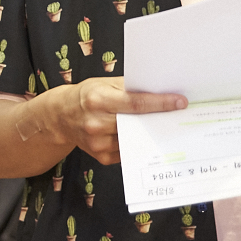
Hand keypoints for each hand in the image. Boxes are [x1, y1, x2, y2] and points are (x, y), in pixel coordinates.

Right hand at [37, 77, 186, 164]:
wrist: (59, 116)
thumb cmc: (85, 96)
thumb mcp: (103, 84)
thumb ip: (127, 87)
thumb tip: (156, 90)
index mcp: (98, 100)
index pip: (136, 103)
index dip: (160, 103)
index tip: (180, 102)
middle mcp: (97, 123)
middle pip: (138, 124)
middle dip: (159, 120)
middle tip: (178, 116)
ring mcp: (98, 142)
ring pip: (136, 140)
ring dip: (151, 134)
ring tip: (163, 126)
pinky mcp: (101, 156)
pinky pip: (128, 151)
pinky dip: (137, 144)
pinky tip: (141, 137)